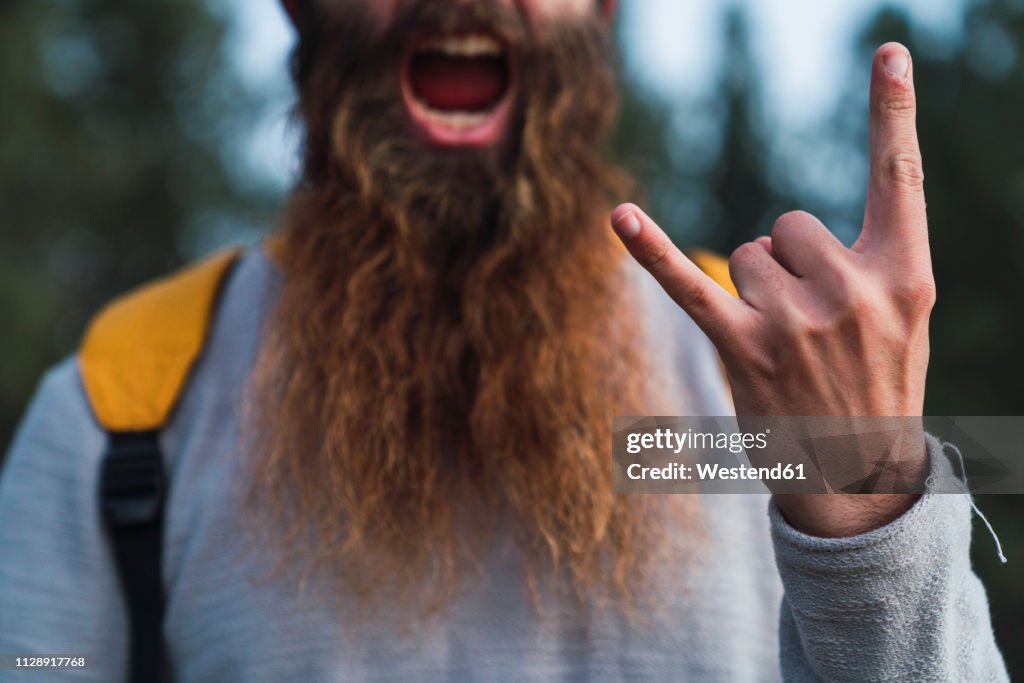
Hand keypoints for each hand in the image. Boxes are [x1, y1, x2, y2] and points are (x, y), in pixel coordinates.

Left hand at [610, 43, 933, 536]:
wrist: (859, 476)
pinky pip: (691, 284)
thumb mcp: (902, 320)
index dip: (893, 111)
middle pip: (787, 225)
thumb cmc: (879, 385)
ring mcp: (795, 321)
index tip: (890, 50)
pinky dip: (651, 250)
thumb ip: (863, 263)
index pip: (900, 176)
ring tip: (783, 345)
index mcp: (905, 275)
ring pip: (747, 254)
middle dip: (791, 266)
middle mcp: (851, 292)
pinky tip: (619, 217)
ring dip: (757, 291)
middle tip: (812, 328)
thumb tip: (769, 236)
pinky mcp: (743, 347)